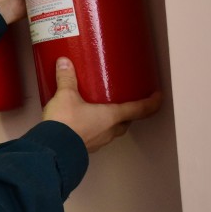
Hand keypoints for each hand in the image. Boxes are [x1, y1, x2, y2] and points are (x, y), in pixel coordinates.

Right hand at [42, 57, 161, 151]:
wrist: (52, 149)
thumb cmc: (66, 123)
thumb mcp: (65, 96)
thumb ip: (67, 78)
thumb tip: (65, 62)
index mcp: (112, 116)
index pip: (140, 109)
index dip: (152, 102)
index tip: (158, 96)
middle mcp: (110, 130)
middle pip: (127, 121)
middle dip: (129, 112)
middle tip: (126, 102)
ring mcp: (99, 141)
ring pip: (112, 131)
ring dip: (112, 122)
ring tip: (102, 111)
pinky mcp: (86, 147)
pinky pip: (97, 136)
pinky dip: (95, 129)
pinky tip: (84, 123)